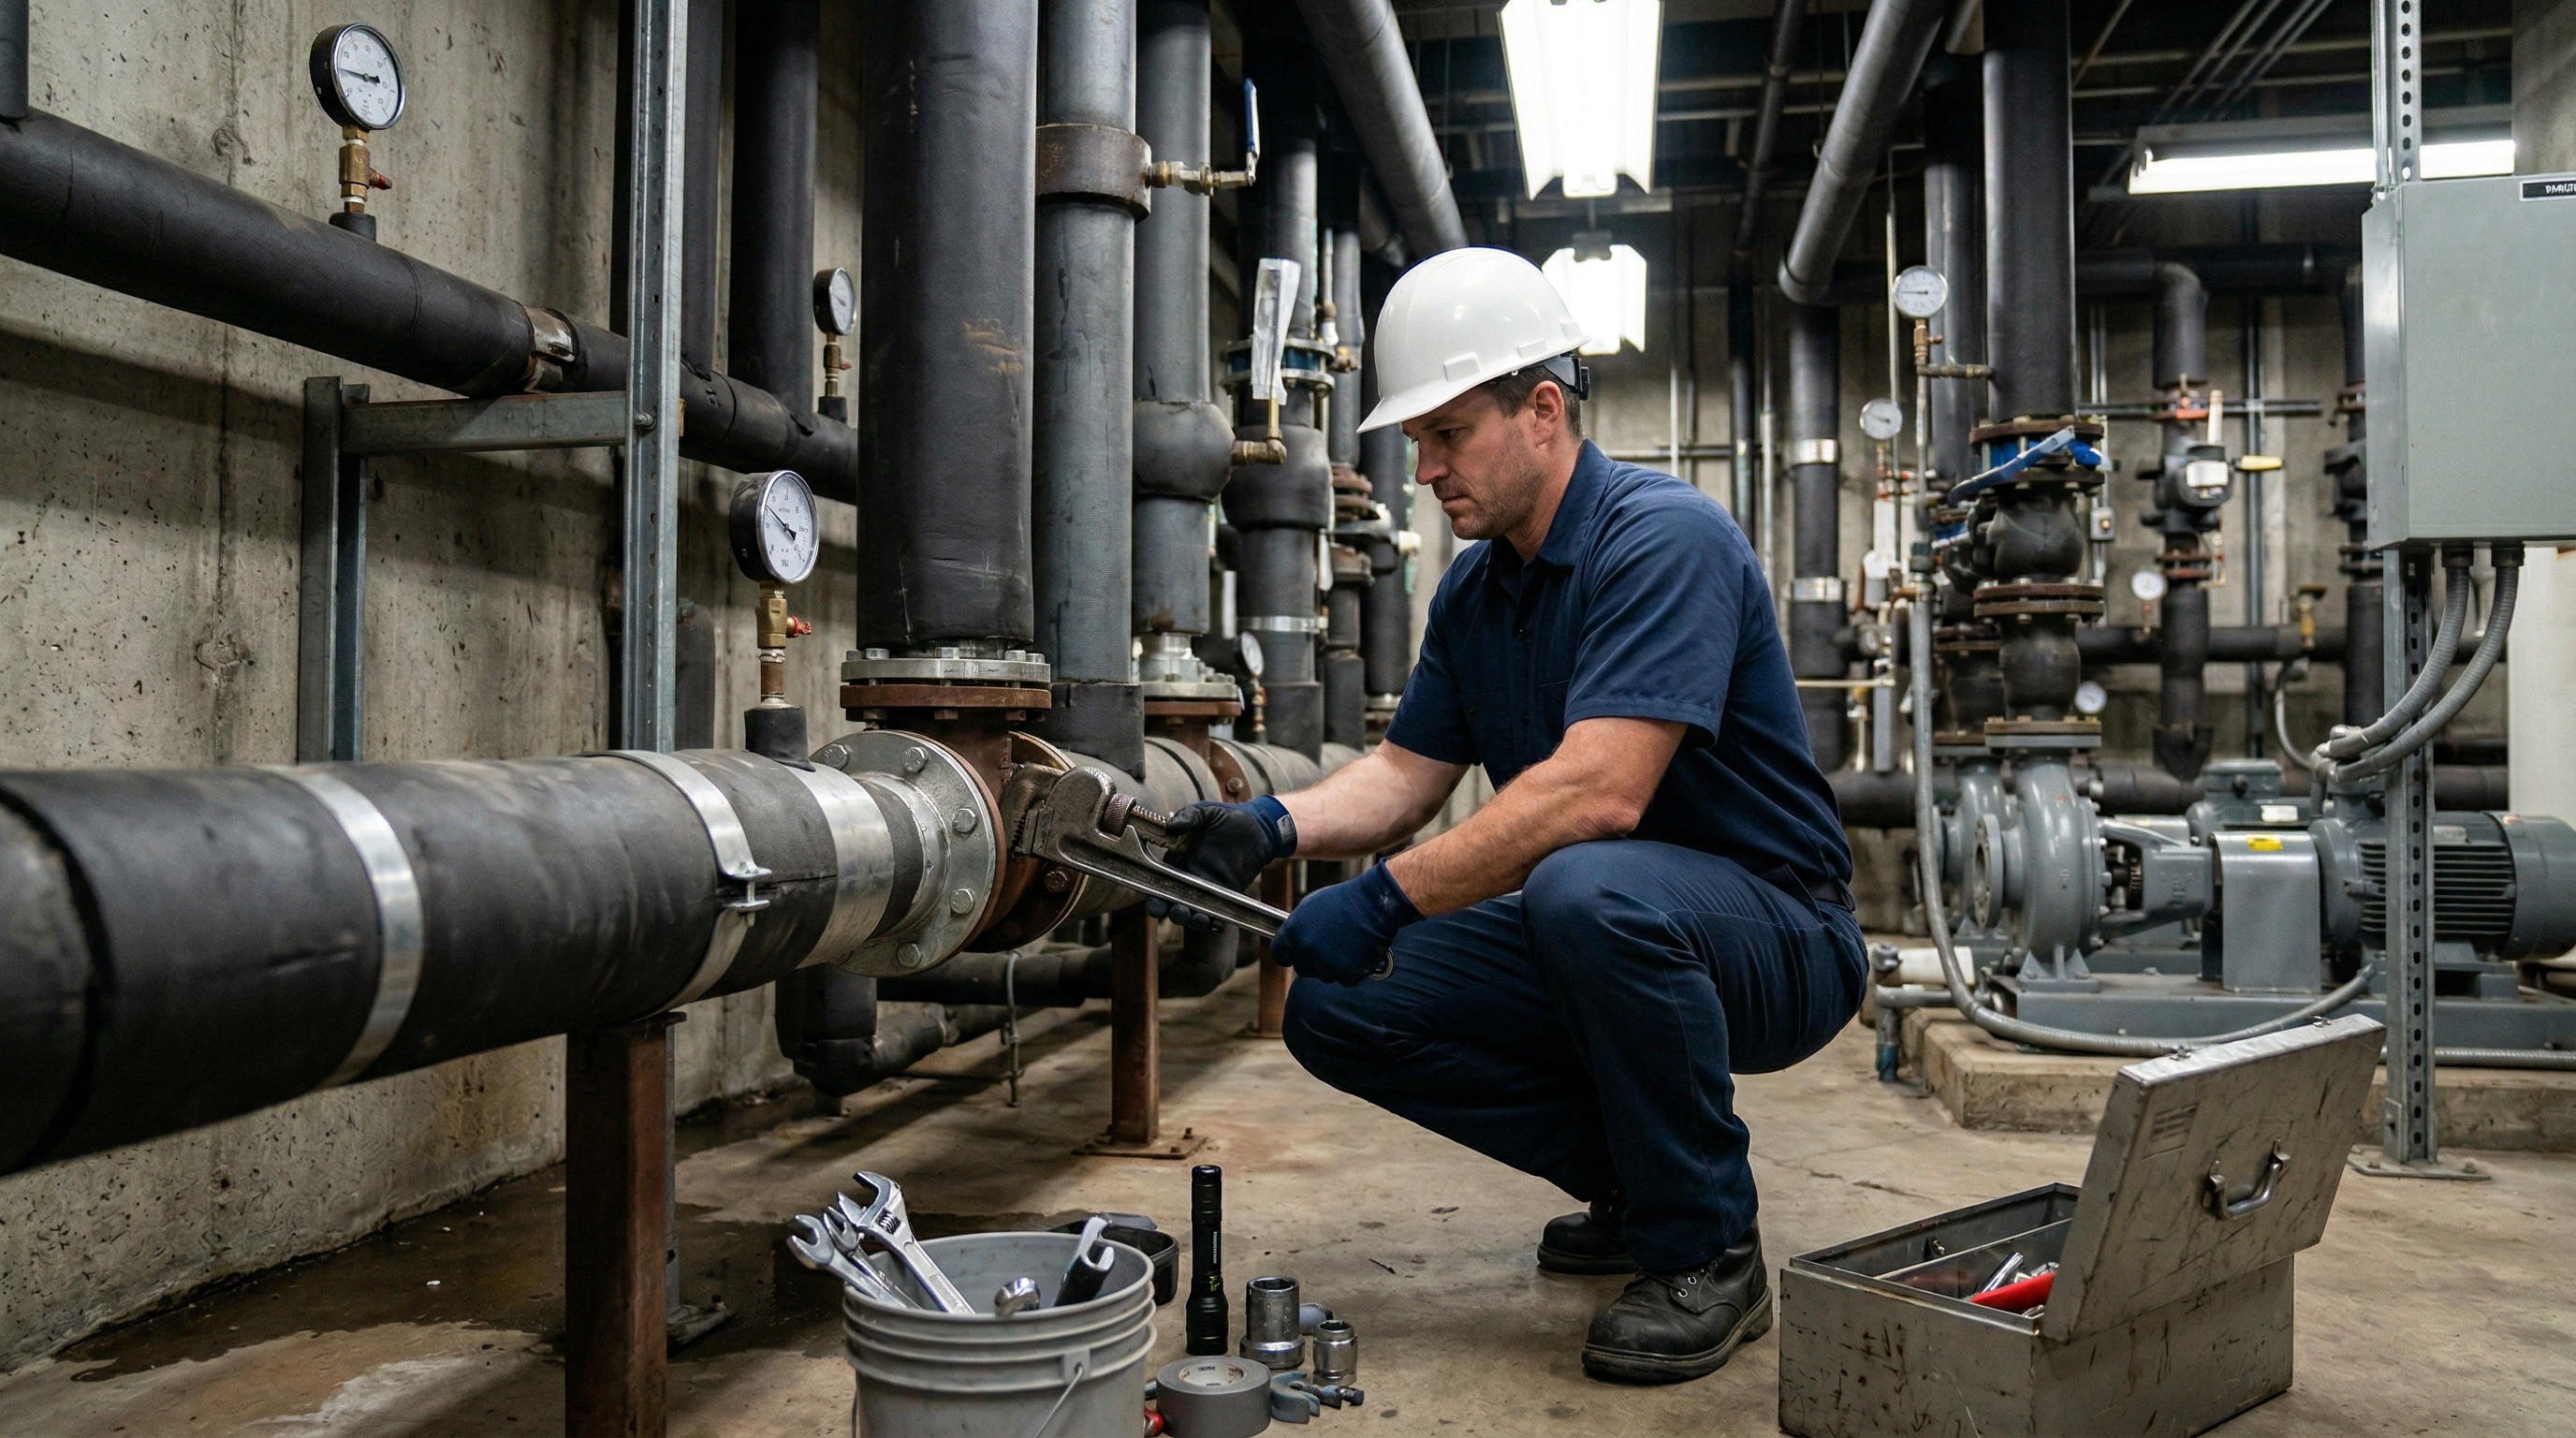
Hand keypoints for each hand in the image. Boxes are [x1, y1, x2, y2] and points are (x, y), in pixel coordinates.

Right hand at [1149, 796, 1296, 929]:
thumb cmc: (1228, 817)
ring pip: (1194, 912)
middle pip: (1173, 903)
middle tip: (1179, 912)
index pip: (1159, 883)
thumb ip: (1189, 817)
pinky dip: (1215, 922)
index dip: (1154, 898)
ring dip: (1193, 921)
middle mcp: (1189, 877)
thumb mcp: (1206, 812)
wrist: (1258, 827)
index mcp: (1178, 860)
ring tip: (1198, 919)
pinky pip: (1217, 913)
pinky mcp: (1227, 894)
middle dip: (1172, 913)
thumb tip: (1170, 825)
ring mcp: (1208, 888)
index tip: (1156, 905)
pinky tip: (1216, 923)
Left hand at [1271, 865, 1420, 985]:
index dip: (1287, 955)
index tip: (1293, 956)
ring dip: (1333, 967)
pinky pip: (1344, 980)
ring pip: (1324, 976)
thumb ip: (1297, 926)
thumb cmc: (1343, 900)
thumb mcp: (1310, 906)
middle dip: (1312, 962)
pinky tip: (1357, 954)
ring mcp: (1325, 962)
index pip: (1279, 955)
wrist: (1372, 903)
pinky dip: (1351, 972)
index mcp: (1293, 931)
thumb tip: (1293, 939)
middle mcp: (1306, 948)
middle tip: (1327, 949)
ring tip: (1346, 947)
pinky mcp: (1345, 971)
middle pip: (1302, 968)